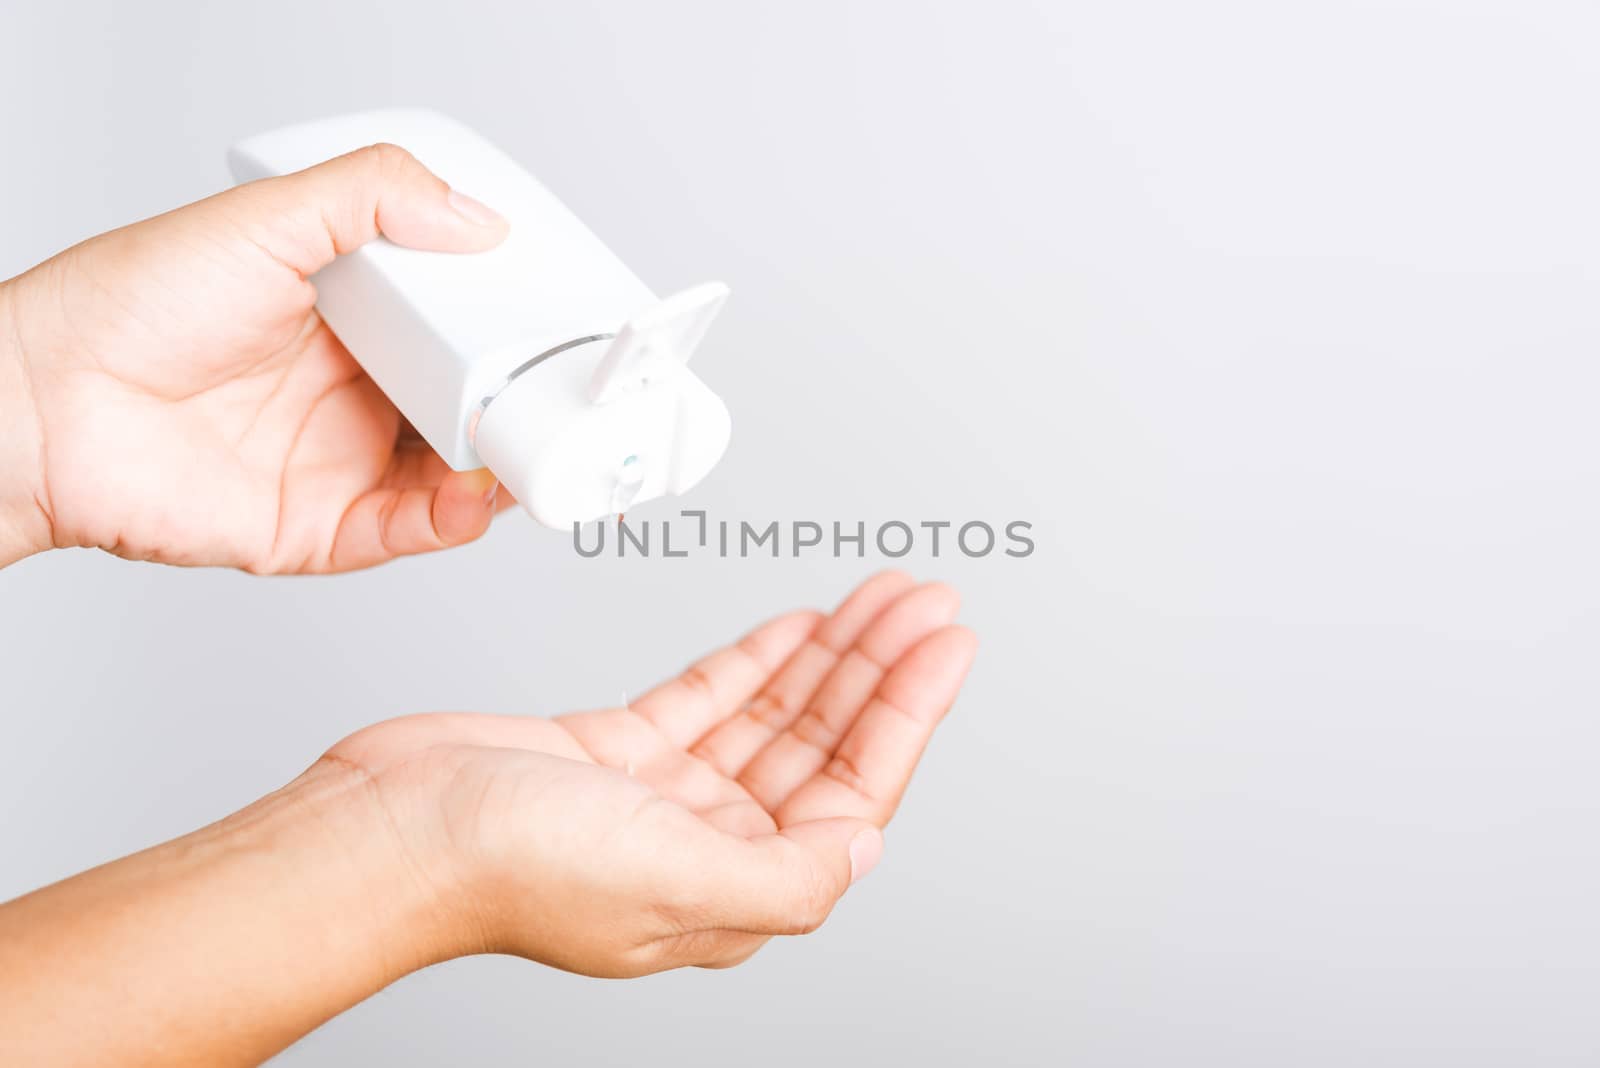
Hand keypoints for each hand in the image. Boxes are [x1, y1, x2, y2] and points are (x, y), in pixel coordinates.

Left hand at [0, 143, 513, 570]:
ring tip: (529, 452)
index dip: (509, 335)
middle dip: (518, 410)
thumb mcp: (265, 219)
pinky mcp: (317, 527)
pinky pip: (404, 531)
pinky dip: (449, 522)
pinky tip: (469, 497)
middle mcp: (350, 393)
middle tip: (561, 399)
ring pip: (450, 478)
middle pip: (466, 409)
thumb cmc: (128, 305)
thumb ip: (373, 197)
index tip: (558, 332)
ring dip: (497, 471)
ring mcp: (337, 462)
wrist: (42, 403)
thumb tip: (475, 217)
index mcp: (350, 319)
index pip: (457, 331)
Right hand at [328, 571, 975, 975]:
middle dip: (878, 671)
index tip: (946, 646)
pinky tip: (797, 623)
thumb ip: (784, 878)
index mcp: (731, 889)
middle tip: (926, 602)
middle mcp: (705, 845)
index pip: (851, 796)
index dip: (907, 717)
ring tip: (879, 597)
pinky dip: (755, 657)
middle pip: (821, 746)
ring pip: (771, 714)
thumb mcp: (670, 880)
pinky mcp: (615, 749)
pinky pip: (708, 695)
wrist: (384, 830)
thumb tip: (866, 850)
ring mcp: (661, 795)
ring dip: (827, 654)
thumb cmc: (502, 867)